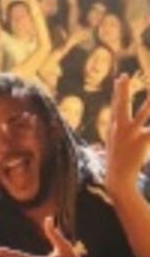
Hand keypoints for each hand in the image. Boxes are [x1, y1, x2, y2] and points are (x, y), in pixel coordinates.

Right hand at [106, 73, 149, 195]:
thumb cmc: (116, 167)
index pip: (116, 106)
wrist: (118, 180)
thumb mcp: (113, 150)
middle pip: (121, 104)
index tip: (120, 79)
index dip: (118, 92)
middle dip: (123, 90)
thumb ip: (116, 140)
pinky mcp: (142, 141)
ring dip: (149, 103)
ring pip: (142, 114)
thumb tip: (111, 139)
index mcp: (113, 129)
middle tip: (124, 76)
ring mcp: (130, 134)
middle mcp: (120, 128)